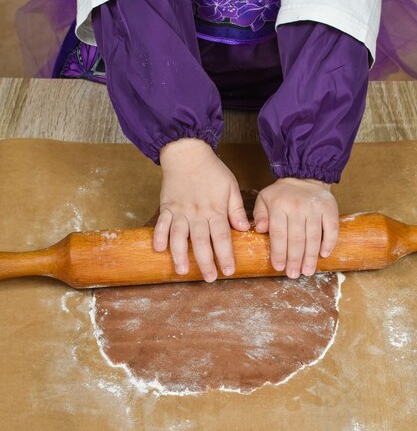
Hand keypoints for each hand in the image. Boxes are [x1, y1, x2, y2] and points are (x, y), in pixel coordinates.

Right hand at [153, 138, 249, 281]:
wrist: (187, 152)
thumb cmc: (212, 169)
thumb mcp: (230, 186)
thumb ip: (236, 209)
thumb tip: (245, 229)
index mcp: (215, 209)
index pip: (221, 236)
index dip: (225, 254)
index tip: (229, 271)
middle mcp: (197, 213)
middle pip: (201, 241)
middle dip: (205, 261)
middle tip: (209, 279)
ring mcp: (180, 210)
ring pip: (179, 236)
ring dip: (180, 254)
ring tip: (182, 271)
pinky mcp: (167, 206)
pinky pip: (161, 223)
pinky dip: (159, 235)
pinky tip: (158, 249)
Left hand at [253, 177, 338, 278]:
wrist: (304, 176)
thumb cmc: (282, 193)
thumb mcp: (264, 198)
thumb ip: (259, 214)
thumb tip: (260, 229)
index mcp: (279, 206)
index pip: (279, 234)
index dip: (279, 253)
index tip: (279, 267)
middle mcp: (298, 207)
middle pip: (296, 239)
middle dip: (294, 260)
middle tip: (294, 274)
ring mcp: (315, 208)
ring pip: (313, 237)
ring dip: (310, 257)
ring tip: (307, 271)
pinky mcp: (330, 209)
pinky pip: (331, 229)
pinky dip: (329, 243)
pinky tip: (324, 255)